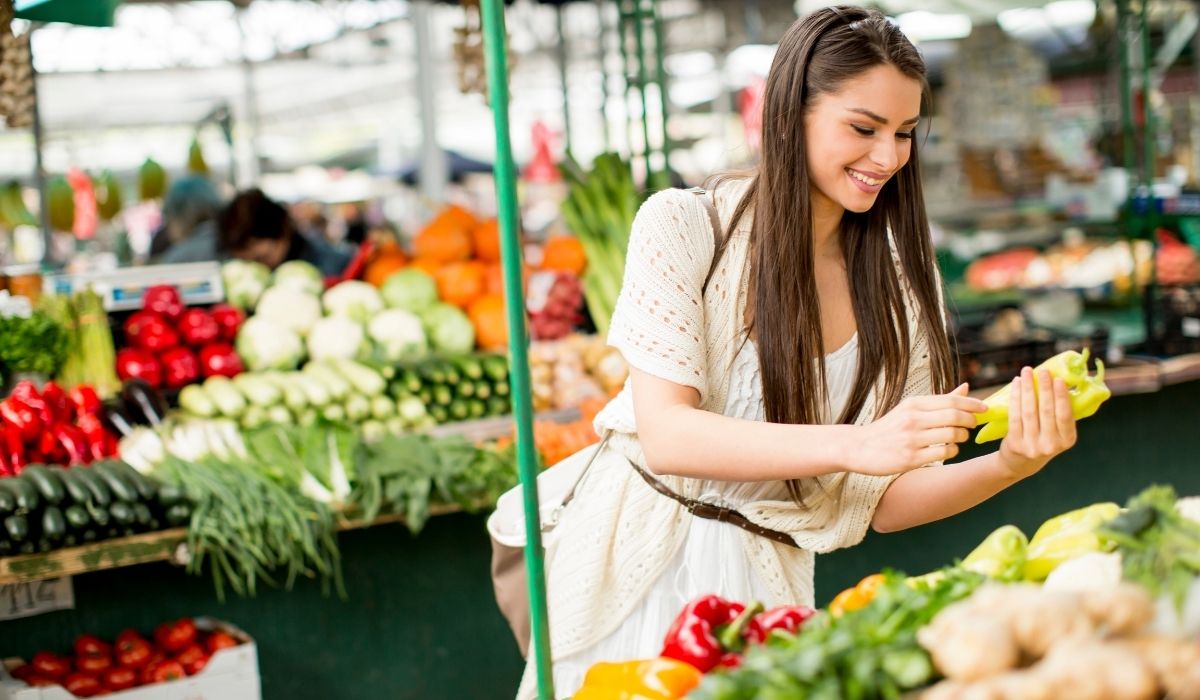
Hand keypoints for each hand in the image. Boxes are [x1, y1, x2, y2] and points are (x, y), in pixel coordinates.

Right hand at [850, 384, 985, 476]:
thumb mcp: (910, 409)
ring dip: (962, 437)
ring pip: (952, 435)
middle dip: (971, 421)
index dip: (973, 404)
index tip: (985, 409)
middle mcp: (913, 419)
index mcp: (914, 404)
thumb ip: (940, 401)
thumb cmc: (889, 428)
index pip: (951, 400)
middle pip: (955, 416)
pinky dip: (952, 451)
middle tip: (973, 424)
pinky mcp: (910, 458)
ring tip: (959, 437)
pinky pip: (943, 453)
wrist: (860, 447)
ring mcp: (912, 439)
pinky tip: (948, 449)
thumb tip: (966, 388)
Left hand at [997, 367, 1076, 478]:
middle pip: (1046, 411)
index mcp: (1067, 441)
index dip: (1061, 397)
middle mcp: (1051, 445)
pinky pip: (1015, 416)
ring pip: (1029, 411)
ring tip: (1026, 372)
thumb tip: (1060, 382)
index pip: (1065, 416)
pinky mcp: (1015, 444)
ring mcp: (1032, 446)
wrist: (1019, 464)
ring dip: (1027, 388)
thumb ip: (1059, 415)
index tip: (1059, 379)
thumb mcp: (1057, 433)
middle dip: (1044, 388)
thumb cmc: (1042, 440)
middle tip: (1042, 370)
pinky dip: (1015, 398)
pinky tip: (1016, 384)